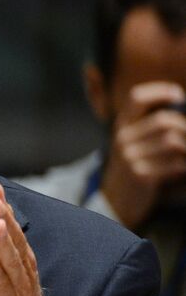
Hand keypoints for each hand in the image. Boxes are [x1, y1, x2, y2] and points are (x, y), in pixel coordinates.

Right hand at [101, 81, 185, 228]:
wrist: (116, 203)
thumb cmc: (134, 168)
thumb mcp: (134, 144)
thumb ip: (152, 126)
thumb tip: (183, 111)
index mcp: (122, 127)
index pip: (137, 97)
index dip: (161, 91)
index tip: (179, 96)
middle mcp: (123, 139)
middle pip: (164, 120)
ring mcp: (130, 157)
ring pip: (172, 141)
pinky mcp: (140, 175)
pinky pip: (175, 163)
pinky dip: (185, 166)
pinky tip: (183, 170)